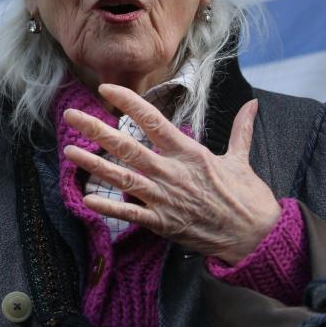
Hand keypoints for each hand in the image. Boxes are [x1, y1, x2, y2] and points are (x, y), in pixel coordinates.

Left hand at [63, 84, 279, 264]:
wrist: (256, 237)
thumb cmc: (247, 197)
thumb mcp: (242, 158)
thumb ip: (240, 129)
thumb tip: (253, 103)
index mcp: (189, 153)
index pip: (153, 120)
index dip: (128, 102)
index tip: (105, 90)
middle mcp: (172, 172)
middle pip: (128, 147)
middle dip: (96, 130)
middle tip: (70, 116)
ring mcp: (165, 199)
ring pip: (122, 178)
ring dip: (93, 165)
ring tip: (69, 152)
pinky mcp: (162, 223)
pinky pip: (130, 214)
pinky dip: (109, 208)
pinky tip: (87, 199)